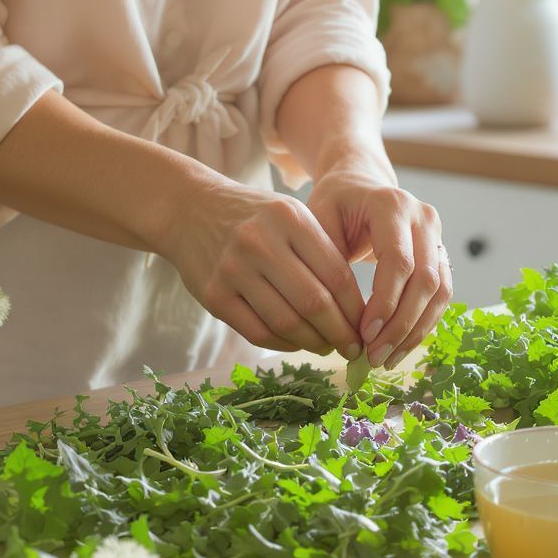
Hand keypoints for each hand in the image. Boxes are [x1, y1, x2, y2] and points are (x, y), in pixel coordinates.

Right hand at [165, 181, 365, 357]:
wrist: (190, 209)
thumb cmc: (254, 217)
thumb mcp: (290, 216)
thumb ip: (322, 252)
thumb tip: (358, 310)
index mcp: (289, 218)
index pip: (336, 274)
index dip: (356, 309)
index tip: (367, 325)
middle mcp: (260, 242)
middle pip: (314, 303)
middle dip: (341, 333)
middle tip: (353, 348)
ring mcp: (233, 269)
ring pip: (287, 322)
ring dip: (313, 343)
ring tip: (326, 347)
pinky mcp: (213, 294)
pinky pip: (258, 332)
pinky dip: (284, 343)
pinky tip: (296, 342)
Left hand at [307, 155, 451, 368]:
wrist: (358, 184)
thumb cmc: (333, 203)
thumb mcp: (318, 219)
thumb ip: (327, 258)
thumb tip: (335, 313)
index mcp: (392, 204)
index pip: (398, 261)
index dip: (385, 302)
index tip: (363, 334)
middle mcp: (423, 217)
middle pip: (425, 280)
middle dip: (401, 324)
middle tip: (374, 356)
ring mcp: (437, 235)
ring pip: (440, 292)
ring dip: (415, 330)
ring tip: (386, 359)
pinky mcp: (440, 254)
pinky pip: (441, 295)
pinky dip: (422, 324)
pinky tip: (399, 347)